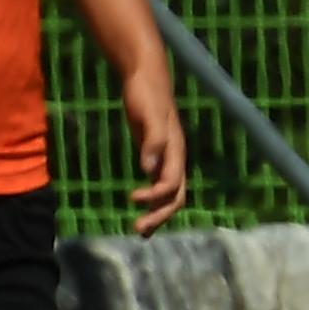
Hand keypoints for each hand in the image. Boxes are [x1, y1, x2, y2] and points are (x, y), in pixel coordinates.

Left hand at [122, 64, 187, 233]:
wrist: (146, 79)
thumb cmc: (146, 95)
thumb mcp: (147, 115)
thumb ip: (152, 141)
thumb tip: (148, 169)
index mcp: (176, 151)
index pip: (171, 184)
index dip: (154, 195)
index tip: (132, 198)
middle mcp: (175, 159)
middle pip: (175, 197)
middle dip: (159, 215)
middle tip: (137, 230)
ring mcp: (167, 159)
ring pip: (169, 195)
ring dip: (156, 213)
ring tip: (139, 230)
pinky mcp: (156, 156)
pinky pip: (159, 185)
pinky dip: (152, 200)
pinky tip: (140, 207)